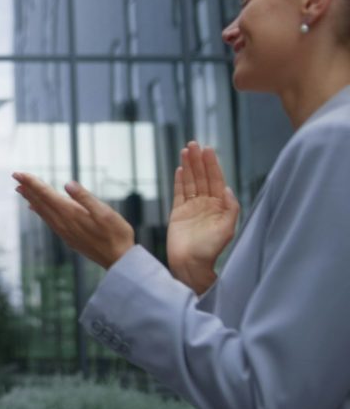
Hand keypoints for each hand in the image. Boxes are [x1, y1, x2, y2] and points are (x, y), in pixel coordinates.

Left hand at [12, 172, 134, 268]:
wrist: (118, 260)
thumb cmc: (116, 234)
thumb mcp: (105, 212)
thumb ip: (85, 198)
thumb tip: (67, 184)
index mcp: (70, 213)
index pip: (46, 194)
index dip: (32, 182)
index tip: (18, 173)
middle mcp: (63, 222)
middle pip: (40, 201)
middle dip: (28, 187)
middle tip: (15, 176)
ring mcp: (64, 231)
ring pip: (42, 211)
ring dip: (31, 198)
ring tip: (21, 189)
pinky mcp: (68, 236)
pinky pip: (48, 220)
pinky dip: (39, 211)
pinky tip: (35, 208)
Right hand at [167, 142, 238, 293]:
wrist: (190, 264)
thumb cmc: (210, 250)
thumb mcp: (227, 228)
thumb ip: (230, 207)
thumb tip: (226, 188)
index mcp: (219, 206)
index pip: (215, 180)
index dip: (211, 164)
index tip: (207, 149)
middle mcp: (206, 204)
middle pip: (202, 177)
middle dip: (198, 160)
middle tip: (193, 144)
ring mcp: (191, 208)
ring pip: (190, 182)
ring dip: (188, 166)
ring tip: (185, 150)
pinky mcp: (178, 213)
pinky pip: (179, 192)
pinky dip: (179, 180)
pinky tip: (179, 169)